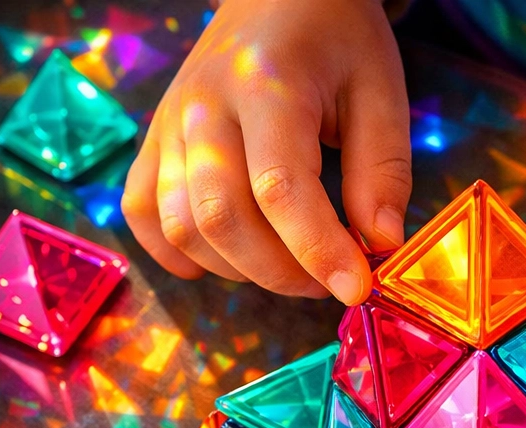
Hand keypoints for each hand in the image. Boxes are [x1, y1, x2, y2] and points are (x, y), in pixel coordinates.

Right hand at [121, 0, 409, 302]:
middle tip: (327, 280)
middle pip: (221, 217)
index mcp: (266, 84)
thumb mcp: (380, 91)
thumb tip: (379, 245)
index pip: (280, 189)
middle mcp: (203, 104)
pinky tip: (228, 261)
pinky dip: (179, 253)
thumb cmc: (336, 39)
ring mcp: (170, 122)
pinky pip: (143, 212)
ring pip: (181, 226)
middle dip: (281, 272)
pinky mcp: (155, 140)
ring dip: (239, 270)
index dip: (318, 251)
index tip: (355, 288)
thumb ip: (382, 171)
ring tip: (290, 266)